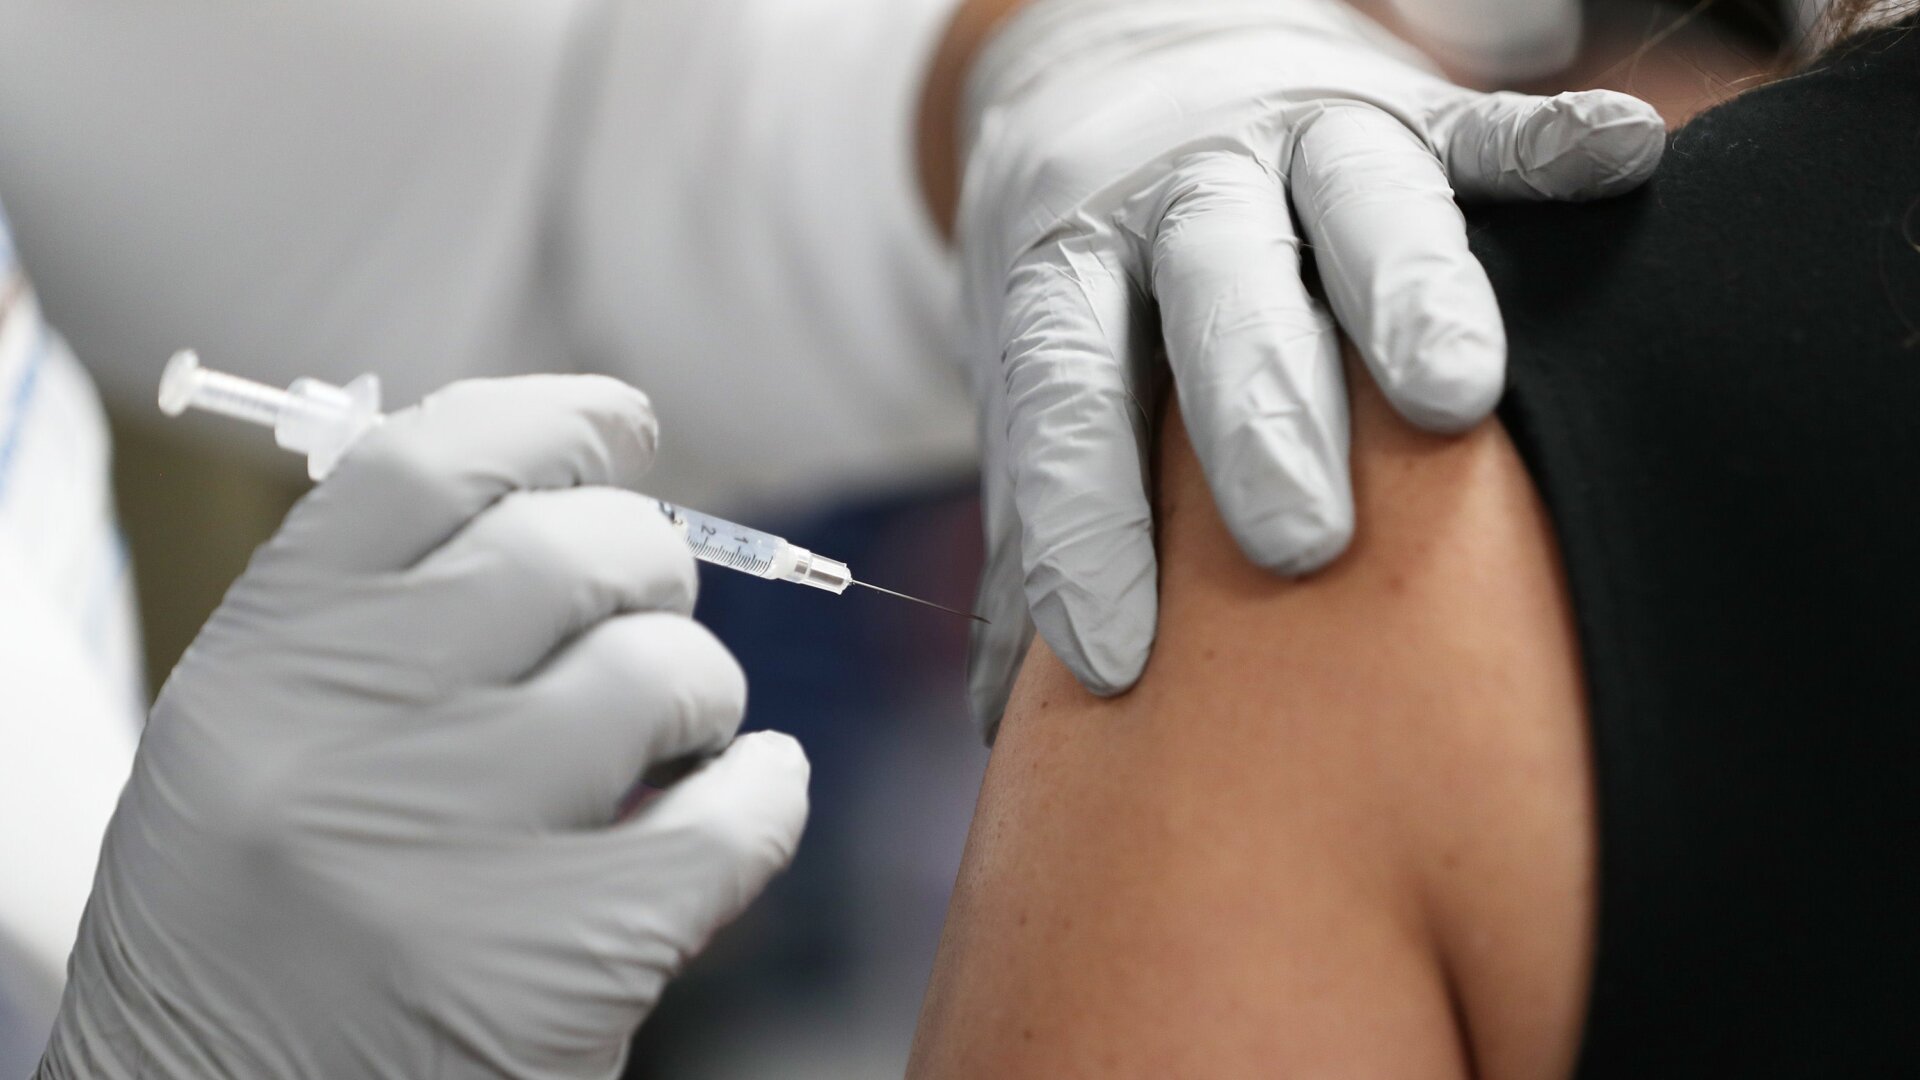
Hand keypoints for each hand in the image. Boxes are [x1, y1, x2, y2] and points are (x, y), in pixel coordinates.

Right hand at [38, 377, 809, 1078]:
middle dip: (648, 562)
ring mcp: (457, 849)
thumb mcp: (254, 742)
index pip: (432, 461)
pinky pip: (738, 817)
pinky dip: (765, 791)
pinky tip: (746, 795)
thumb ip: (379, 617)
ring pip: (665, 673)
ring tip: (672, 736)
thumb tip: (573, 490)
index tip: (622, 428)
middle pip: (573, 549)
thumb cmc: (257, 922)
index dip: (555, 420)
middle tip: (650, 607)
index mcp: (260, 664)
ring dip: (698, 688)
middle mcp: (348, 737)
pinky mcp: (561, 962)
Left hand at [955, 0, 1665, 728]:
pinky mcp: (1403, 104)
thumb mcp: (1036, 371)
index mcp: (1068, 264)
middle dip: (1260, 418)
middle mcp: (1179, 194)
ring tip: (1452, 398)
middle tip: (1296, 544)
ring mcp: (1294, 139)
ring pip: (1356, 204)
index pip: (1067, 395)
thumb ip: (1037, 520)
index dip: (1084, 521)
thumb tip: (1012, 722)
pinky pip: (1479, 125)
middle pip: (1219, 298)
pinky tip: (1624, 161)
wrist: (1116, 64)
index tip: (1112, 657)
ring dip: (1408, 294)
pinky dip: (1545, 146)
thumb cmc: (1095, 280)